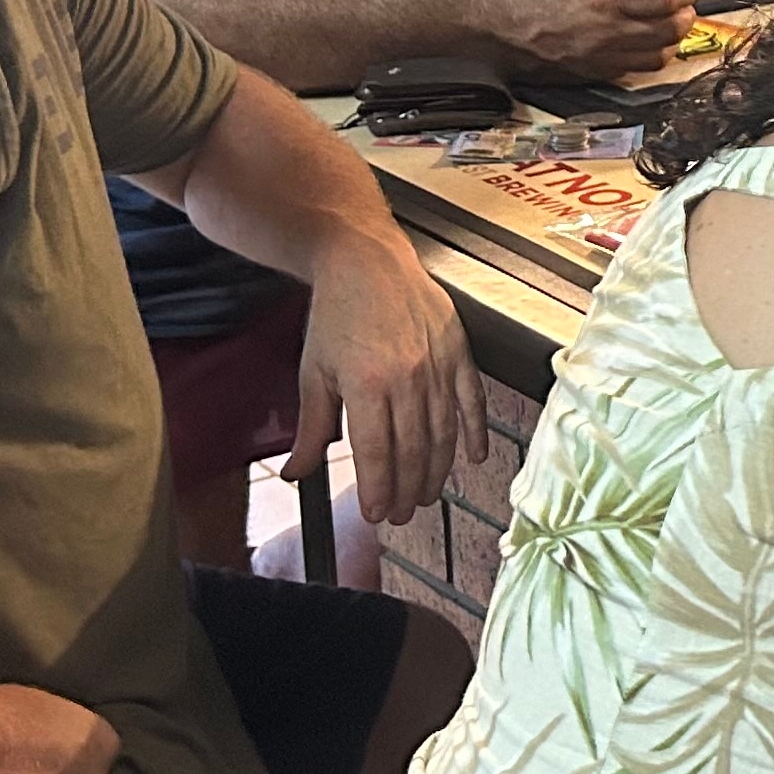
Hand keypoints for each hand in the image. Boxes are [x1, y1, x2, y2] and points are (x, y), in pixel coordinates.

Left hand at [291, 238, 488, 529]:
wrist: (366, 260)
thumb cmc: (337, 312)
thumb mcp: (313, 372)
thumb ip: (310, 429)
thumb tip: (298, 472)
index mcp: (367, 383)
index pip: (378, 453)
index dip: (379, 489)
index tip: (376, 513)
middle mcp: (407, 377)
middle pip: (413, 450)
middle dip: (407, 490)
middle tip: (401, 514)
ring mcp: (438, 364)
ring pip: (444, 433)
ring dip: (437, 471)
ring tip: (426, 495)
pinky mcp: (458, 351)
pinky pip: (472, 401)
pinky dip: (475, 432)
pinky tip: (473, 458)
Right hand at [481, 0, 692, 78]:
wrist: (497, 24)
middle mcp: (609, 31)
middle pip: (672, 30)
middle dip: (685, 13)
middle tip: (681, 0)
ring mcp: (604, 57)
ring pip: (660, 56)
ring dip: (671, 38)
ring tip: (665, 21)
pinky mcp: (595, 74)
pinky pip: (637, 70)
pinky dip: (650, 55)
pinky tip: (642, 39)